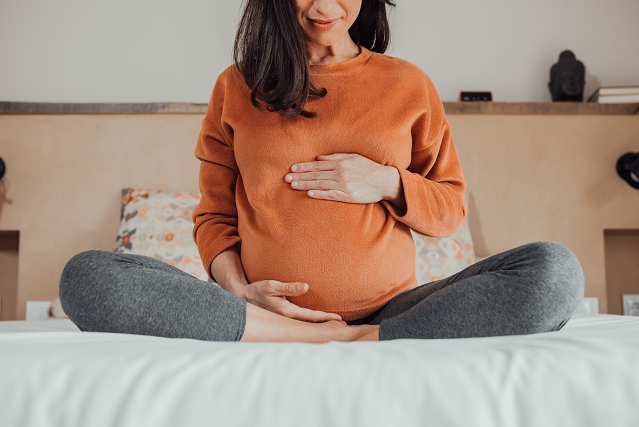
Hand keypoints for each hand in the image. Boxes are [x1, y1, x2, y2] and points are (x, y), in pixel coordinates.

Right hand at [244, 279, 344, 322]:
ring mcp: (285, 322)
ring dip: (320, 326)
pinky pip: (301, 324)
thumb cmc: (257, 291)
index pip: (311, 316)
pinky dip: (312, 324)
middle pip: (312, 324)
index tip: (340, 319)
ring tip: (335, 327)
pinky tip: (318, 324)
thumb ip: (289, 287)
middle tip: (344, 327)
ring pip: (307, 326)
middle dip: (327, 326)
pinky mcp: (284, 320)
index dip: (326, 317)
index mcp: (287, 312)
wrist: (243, 299)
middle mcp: (288, 320)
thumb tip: (306, 287)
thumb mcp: (272, 285)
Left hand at [285, 153, 403, 205]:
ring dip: (305, 184)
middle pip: (316, 174)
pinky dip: (319, 194)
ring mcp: (344, 185)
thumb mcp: (353, 157)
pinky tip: (309, 193)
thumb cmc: (369, 168)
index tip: (292, 169)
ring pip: (320, 184)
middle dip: (300, 176)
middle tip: (286, 179)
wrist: (385, 181)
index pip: (318, 165)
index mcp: (341, 162)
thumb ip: (335, 157)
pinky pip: (331, 195)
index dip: (304, 167)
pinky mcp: (348, 196)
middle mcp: (341, 173)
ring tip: (293, 185)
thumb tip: (319, 157)